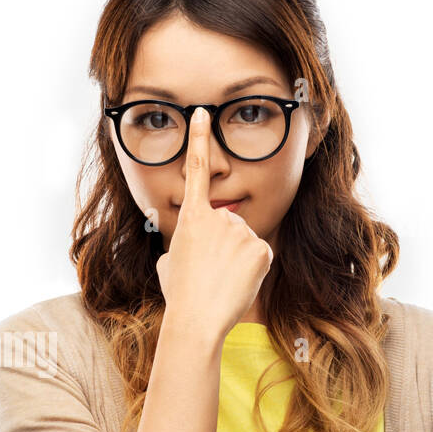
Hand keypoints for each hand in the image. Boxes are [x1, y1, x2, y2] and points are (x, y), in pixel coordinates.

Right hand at [155, 107, 272, 342]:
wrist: (197, 318)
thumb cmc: (179, 293)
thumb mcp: (170, 262)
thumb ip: (185, 244)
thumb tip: (193, 247)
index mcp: (191, 217)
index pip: (196, 170)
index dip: (199, 140)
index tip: (202, 113)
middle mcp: (218, 216)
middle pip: (227, 223)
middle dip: (223, 245)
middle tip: (209, 272)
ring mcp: (242, 230)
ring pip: (244, 240)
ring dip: (236, 259)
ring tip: (221, 280)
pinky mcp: (262, 246)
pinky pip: (259, 255)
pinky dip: (251, 270)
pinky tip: (237, 282)